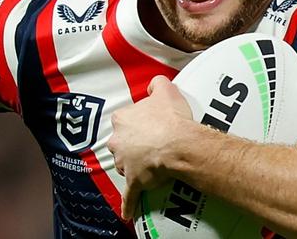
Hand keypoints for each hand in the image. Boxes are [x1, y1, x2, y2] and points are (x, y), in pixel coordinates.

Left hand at [108, 75, 193, 219]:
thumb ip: (156, 83)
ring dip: (134, 165)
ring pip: (125, 165)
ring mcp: (124, 162)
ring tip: (151, 164)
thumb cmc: (171, 118)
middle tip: (151, 142)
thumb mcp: (165, 89)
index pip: (125, 119)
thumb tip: (153, 85)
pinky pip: (129, 195)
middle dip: (133, 144)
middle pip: (122, 142)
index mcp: (122, 119)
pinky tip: (127, 212)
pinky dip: (128, 204)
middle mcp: (118, 141)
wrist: (178, 143)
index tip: (150, 122)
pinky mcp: (134, 181)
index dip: (138, 121)